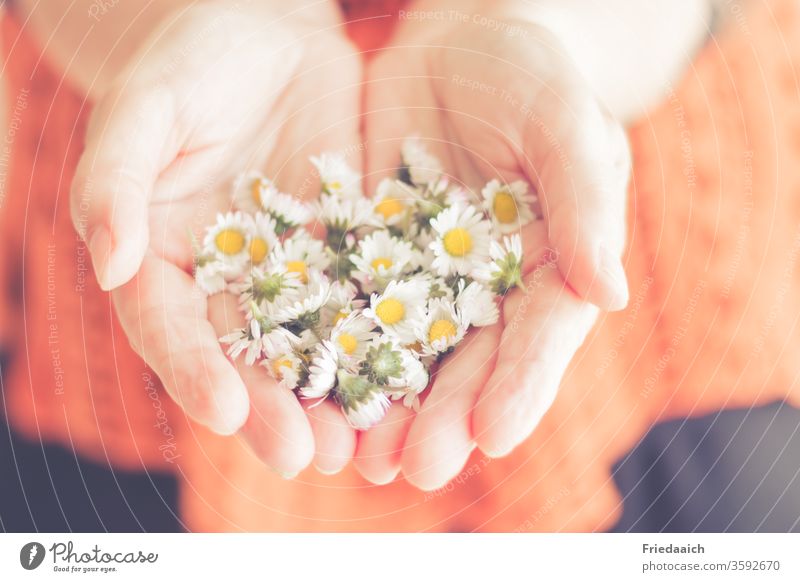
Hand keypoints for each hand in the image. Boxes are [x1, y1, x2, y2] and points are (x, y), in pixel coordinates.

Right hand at [71, 1, 362, 476]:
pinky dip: (385, 342)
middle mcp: (229, 281)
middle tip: (303, 457)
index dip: (194, 372)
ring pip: (312, 345)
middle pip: (246, 358)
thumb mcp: (144, 112)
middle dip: (273, 409)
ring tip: (359, 446)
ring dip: (333, 397)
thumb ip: (116, 181)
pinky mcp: (347, 250)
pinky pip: (367, 300)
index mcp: (165, 261)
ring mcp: (292, 271)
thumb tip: (110, 260)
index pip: (171, 329)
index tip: (224, 411)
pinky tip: (410, 379)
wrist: (264, 34)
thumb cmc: (189, 64)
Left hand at [356, 2, 630, 486]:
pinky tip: (313, 390)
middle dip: (444, 417)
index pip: (539, 338)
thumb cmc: (531, 74)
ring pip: (406, 351)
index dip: (520, 388)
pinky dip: (333, 349)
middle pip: (468, 362)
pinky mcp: (370, 252)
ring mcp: (425, 274)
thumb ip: (586, 199)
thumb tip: (612, 293)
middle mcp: (486, 286)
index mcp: (548, 267)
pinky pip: (350, 306)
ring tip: (362, 458)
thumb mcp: (563, 122)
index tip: (495, 435)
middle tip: (416, 469)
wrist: (461, 39)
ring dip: (386, 406)